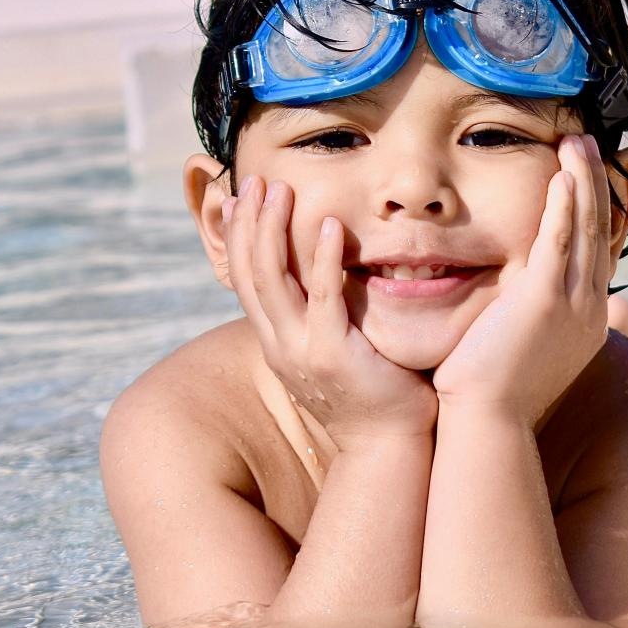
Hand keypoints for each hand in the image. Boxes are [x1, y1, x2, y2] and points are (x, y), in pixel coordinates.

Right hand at [223, 175, 438, 448]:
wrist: (387, 447)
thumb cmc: (372, 396)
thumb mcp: (332, 352)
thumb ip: (321, 317)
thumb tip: (326, 279)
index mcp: (276, 342)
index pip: (244, 280)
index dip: (240, 236)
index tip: (244, 197)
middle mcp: (279, 345)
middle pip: (249, 273)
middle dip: (249, 223)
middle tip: (255, 181)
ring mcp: (301, 351)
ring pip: (272, 280)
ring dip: (274, 230)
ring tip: (281, 191)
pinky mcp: (332, 355)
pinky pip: (322, 297)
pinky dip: (322, 259)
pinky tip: (330, 226)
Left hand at [430, 134, 611, 428]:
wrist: (487, 423)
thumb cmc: (492, 396)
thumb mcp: (521, 353)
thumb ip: (527, 323)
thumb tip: (516, 308)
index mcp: (585, 321)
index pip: (595, 253)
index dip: (595, 211)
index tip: (591, 177)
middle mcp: (588, 310)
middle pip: (597, 232)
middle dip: (595, 184)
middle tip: (588, 145)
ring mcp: (572, 305)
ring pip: (583, 229)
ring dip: (582, 182)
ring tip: (578, 143)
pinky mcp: (544, 301)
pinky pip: (558, 242)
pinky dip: (563, 207)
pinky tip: (563, 177)